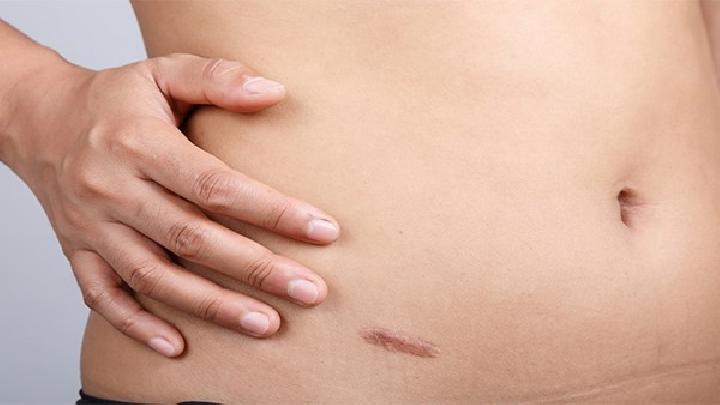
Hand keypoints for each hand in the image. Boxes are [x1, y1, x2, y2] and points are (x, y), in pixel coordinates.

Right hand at [1, 52, 339, 356]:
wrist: (39, 121)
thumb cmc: (113, 100)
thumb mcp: (162, 71)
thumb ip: (217, 77)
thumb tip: (274, 92)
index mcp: (139, 144)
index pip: (215, 185)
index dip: (272, 211)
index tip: (323, 231)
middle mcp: (113, 189)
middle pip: (193, 239)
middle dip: (257, 269)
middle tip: (311, 291)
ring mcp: (93, 228)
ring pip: (155, 278)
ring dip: (213, 307)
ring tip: (267, 324)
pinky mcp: (78, 253)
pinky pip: (103, 298)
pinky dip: (138, 326)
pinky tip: (179, 346)